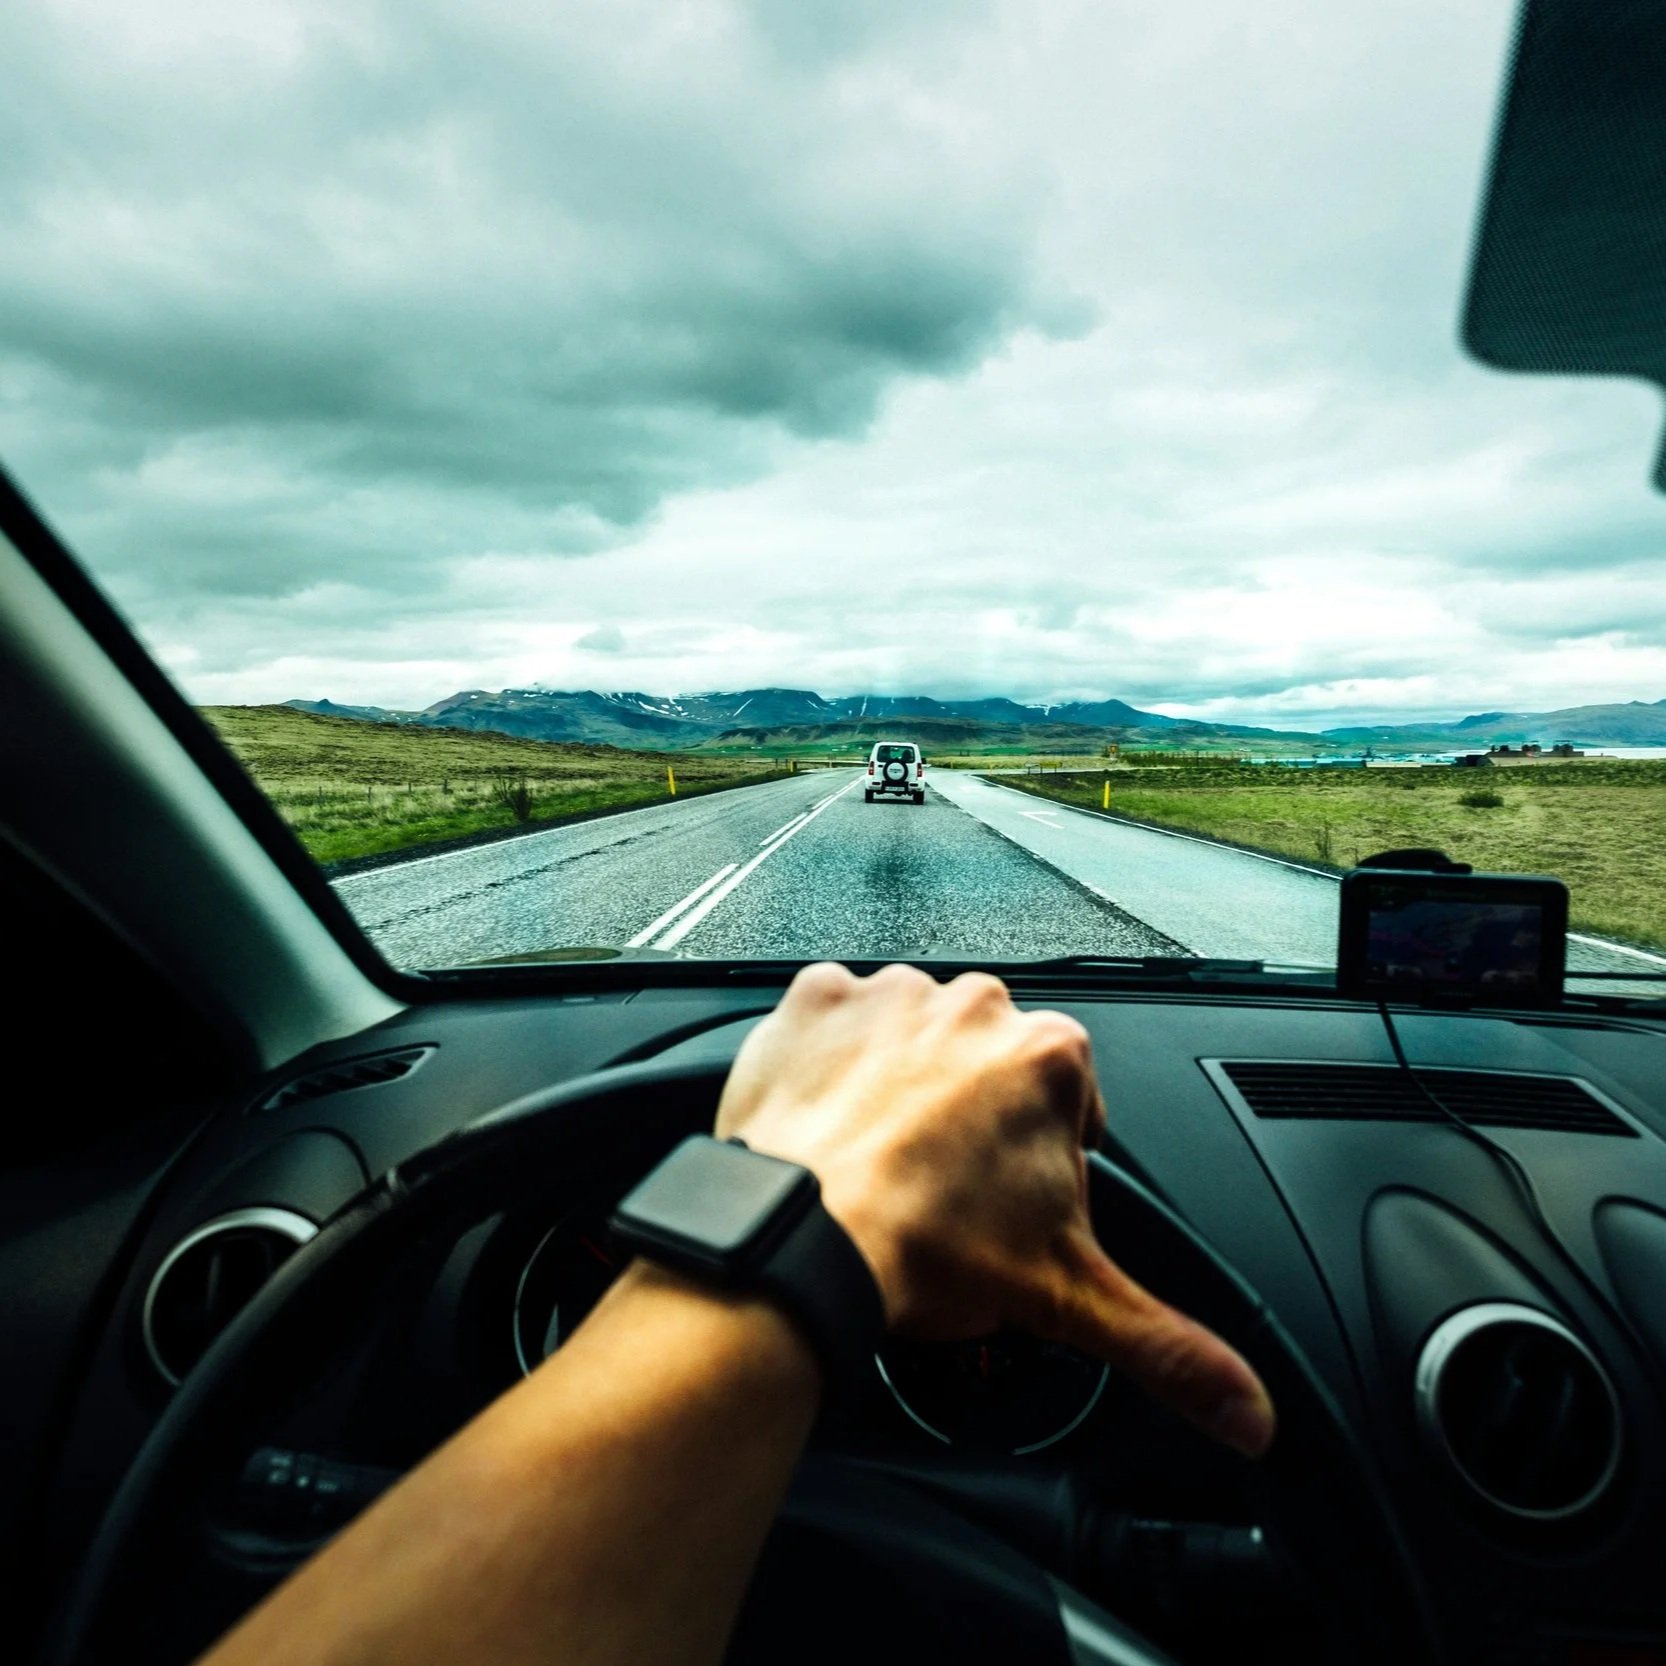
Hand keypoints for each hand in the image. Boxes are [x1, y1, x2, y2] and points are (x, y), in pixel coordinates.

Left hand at [716, 962, 1274, 1456]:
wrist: (803, 1234)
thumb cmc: (926, 1250)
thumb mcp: (1070, 1301)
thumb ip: (1171, 1349)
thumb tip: (1248, 1413)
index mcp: (1051, 1058)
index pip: (1066, 1102)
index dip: (1038, 1159)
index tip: (1003, 1197)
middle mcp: (975, 1006)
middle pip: (986, 1062)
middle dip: (970, 1114)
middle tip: (938, 1183)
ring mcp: (891, 995)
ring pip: (910, 1034)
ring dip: (900, 1079)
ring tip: (878, 1154)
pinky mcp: (815, 999)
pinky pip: (833, 1016)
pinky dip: (830, 1056)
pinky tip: (830, 1114)